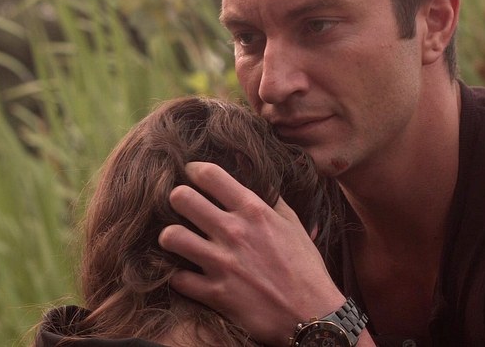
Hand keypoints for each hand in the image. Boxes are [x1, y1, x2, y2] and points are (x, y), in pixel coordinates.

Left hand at [159, 161, 346, 345]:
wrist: (313, 314)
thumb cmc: (305, 268)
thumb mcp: (293, 224)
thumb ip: (270, 198)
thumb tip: (253, 175)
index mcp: (254, 210)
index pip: (210, 174)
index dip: (194, 170)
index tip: (191, 175)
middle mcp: (234, 232)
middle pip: (182, 199)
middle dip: (177, 199)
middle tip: (182, 207)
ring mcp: (222, 263)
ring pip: (171, 236)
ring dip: (171, 237)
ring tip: (177, 239)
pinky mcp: (215, 293)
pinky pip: (177, 278)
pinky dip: (178, 276)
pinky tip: (186, 273)